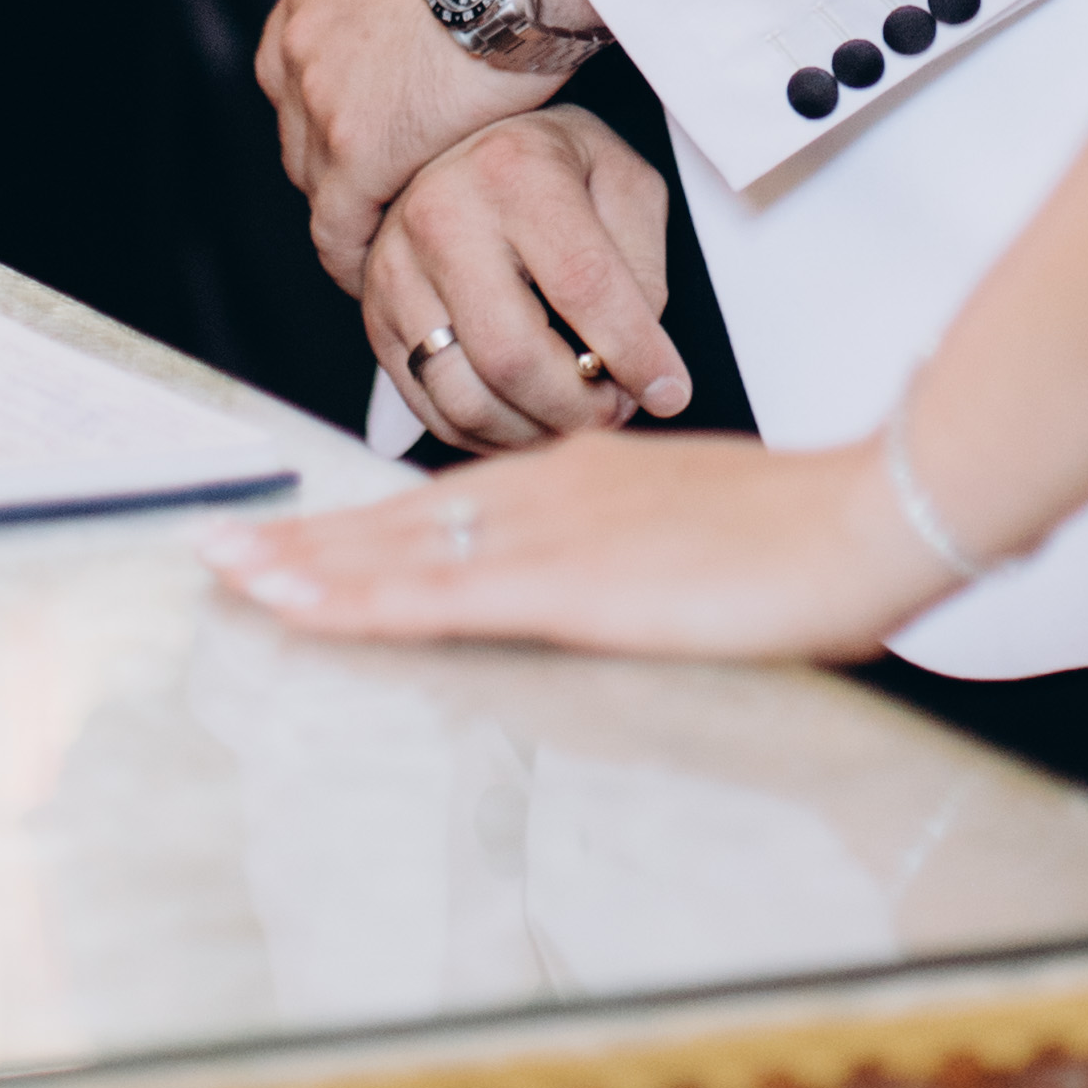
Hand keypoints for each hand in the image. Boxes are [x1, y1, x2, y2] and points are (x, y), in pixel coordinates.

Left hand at [208, 423, 942, 660]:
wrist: (864, 515)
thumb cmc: (801, 535)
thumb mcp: (693, 536)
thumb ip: (634, 552)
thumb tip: (606, 582)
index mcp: (578, 478)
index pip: (444, 505)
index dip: (364, 525)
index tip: (299, 539)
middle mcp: (547, 490)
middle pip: (401, 520)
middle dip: (308, 543)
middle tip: (224, 551)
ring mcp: (552, 533)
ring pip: (399, 551)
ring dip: (309, 568)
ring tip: (234, 578)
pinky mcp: (567, 583)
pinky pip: (439, 594)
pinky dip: (361, 600)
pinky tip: (308, 610)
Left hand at [258, 0, 570, 287]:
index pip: (292, 67)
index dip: (325, 103)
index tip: (359, 127)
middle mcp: (300, 43)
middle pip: (298, 129)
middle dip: (333, 161)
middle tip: (380, 190)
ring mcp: (322, 100)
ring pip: (315, 180)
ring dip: (348, 209)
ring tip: (387, 238)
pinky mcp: (360, 152)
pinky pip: (340, 225)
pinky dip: (354, 252)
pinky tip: (381, 271)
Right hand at [366, 112, 692, 446]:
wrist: (462, 143)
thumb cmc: (553, 166)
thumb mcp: (621, 184)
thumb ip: (641, 269)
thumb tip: (641, 368)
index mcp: (514, 169)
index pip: (583, 286)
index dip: (635, 354)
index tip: (669, 390)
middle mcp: (442, 214)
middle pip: (513, 357)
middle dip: (580, 409)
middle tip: (617, 410)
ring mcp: (396, 268)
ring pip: (467, 398)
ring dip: (536, 432)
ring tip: (576, 417)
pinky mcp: (376, 316)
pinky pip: (431, 410)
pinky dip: (490, 436)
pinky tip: (529, 418)